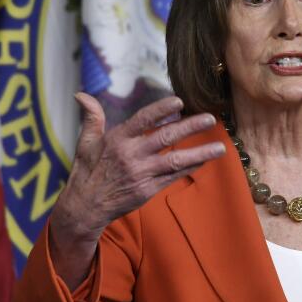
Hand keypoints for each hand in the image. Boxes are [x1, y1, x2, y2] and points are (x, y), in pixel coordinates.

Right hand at [48, 93, 224, 284]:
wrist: (86, 206)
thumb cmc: (87, 171)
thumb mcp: (85, 142)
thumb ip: (91, 117)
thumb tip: (81, 95)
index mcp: (118, 140)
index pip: (143, 120)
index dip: (161, 110)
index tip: (180, 101)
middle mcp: (132, 155)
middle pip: (165, 138)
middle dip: (190, 127)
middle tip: (210, 118)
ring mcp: (142, 174)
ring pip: (175, 160)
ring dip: (200, 153)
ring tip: (220, 148)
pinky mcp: (149, 189)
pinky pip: (174, 176)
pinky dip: (190, 167)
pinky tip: (205, 160)